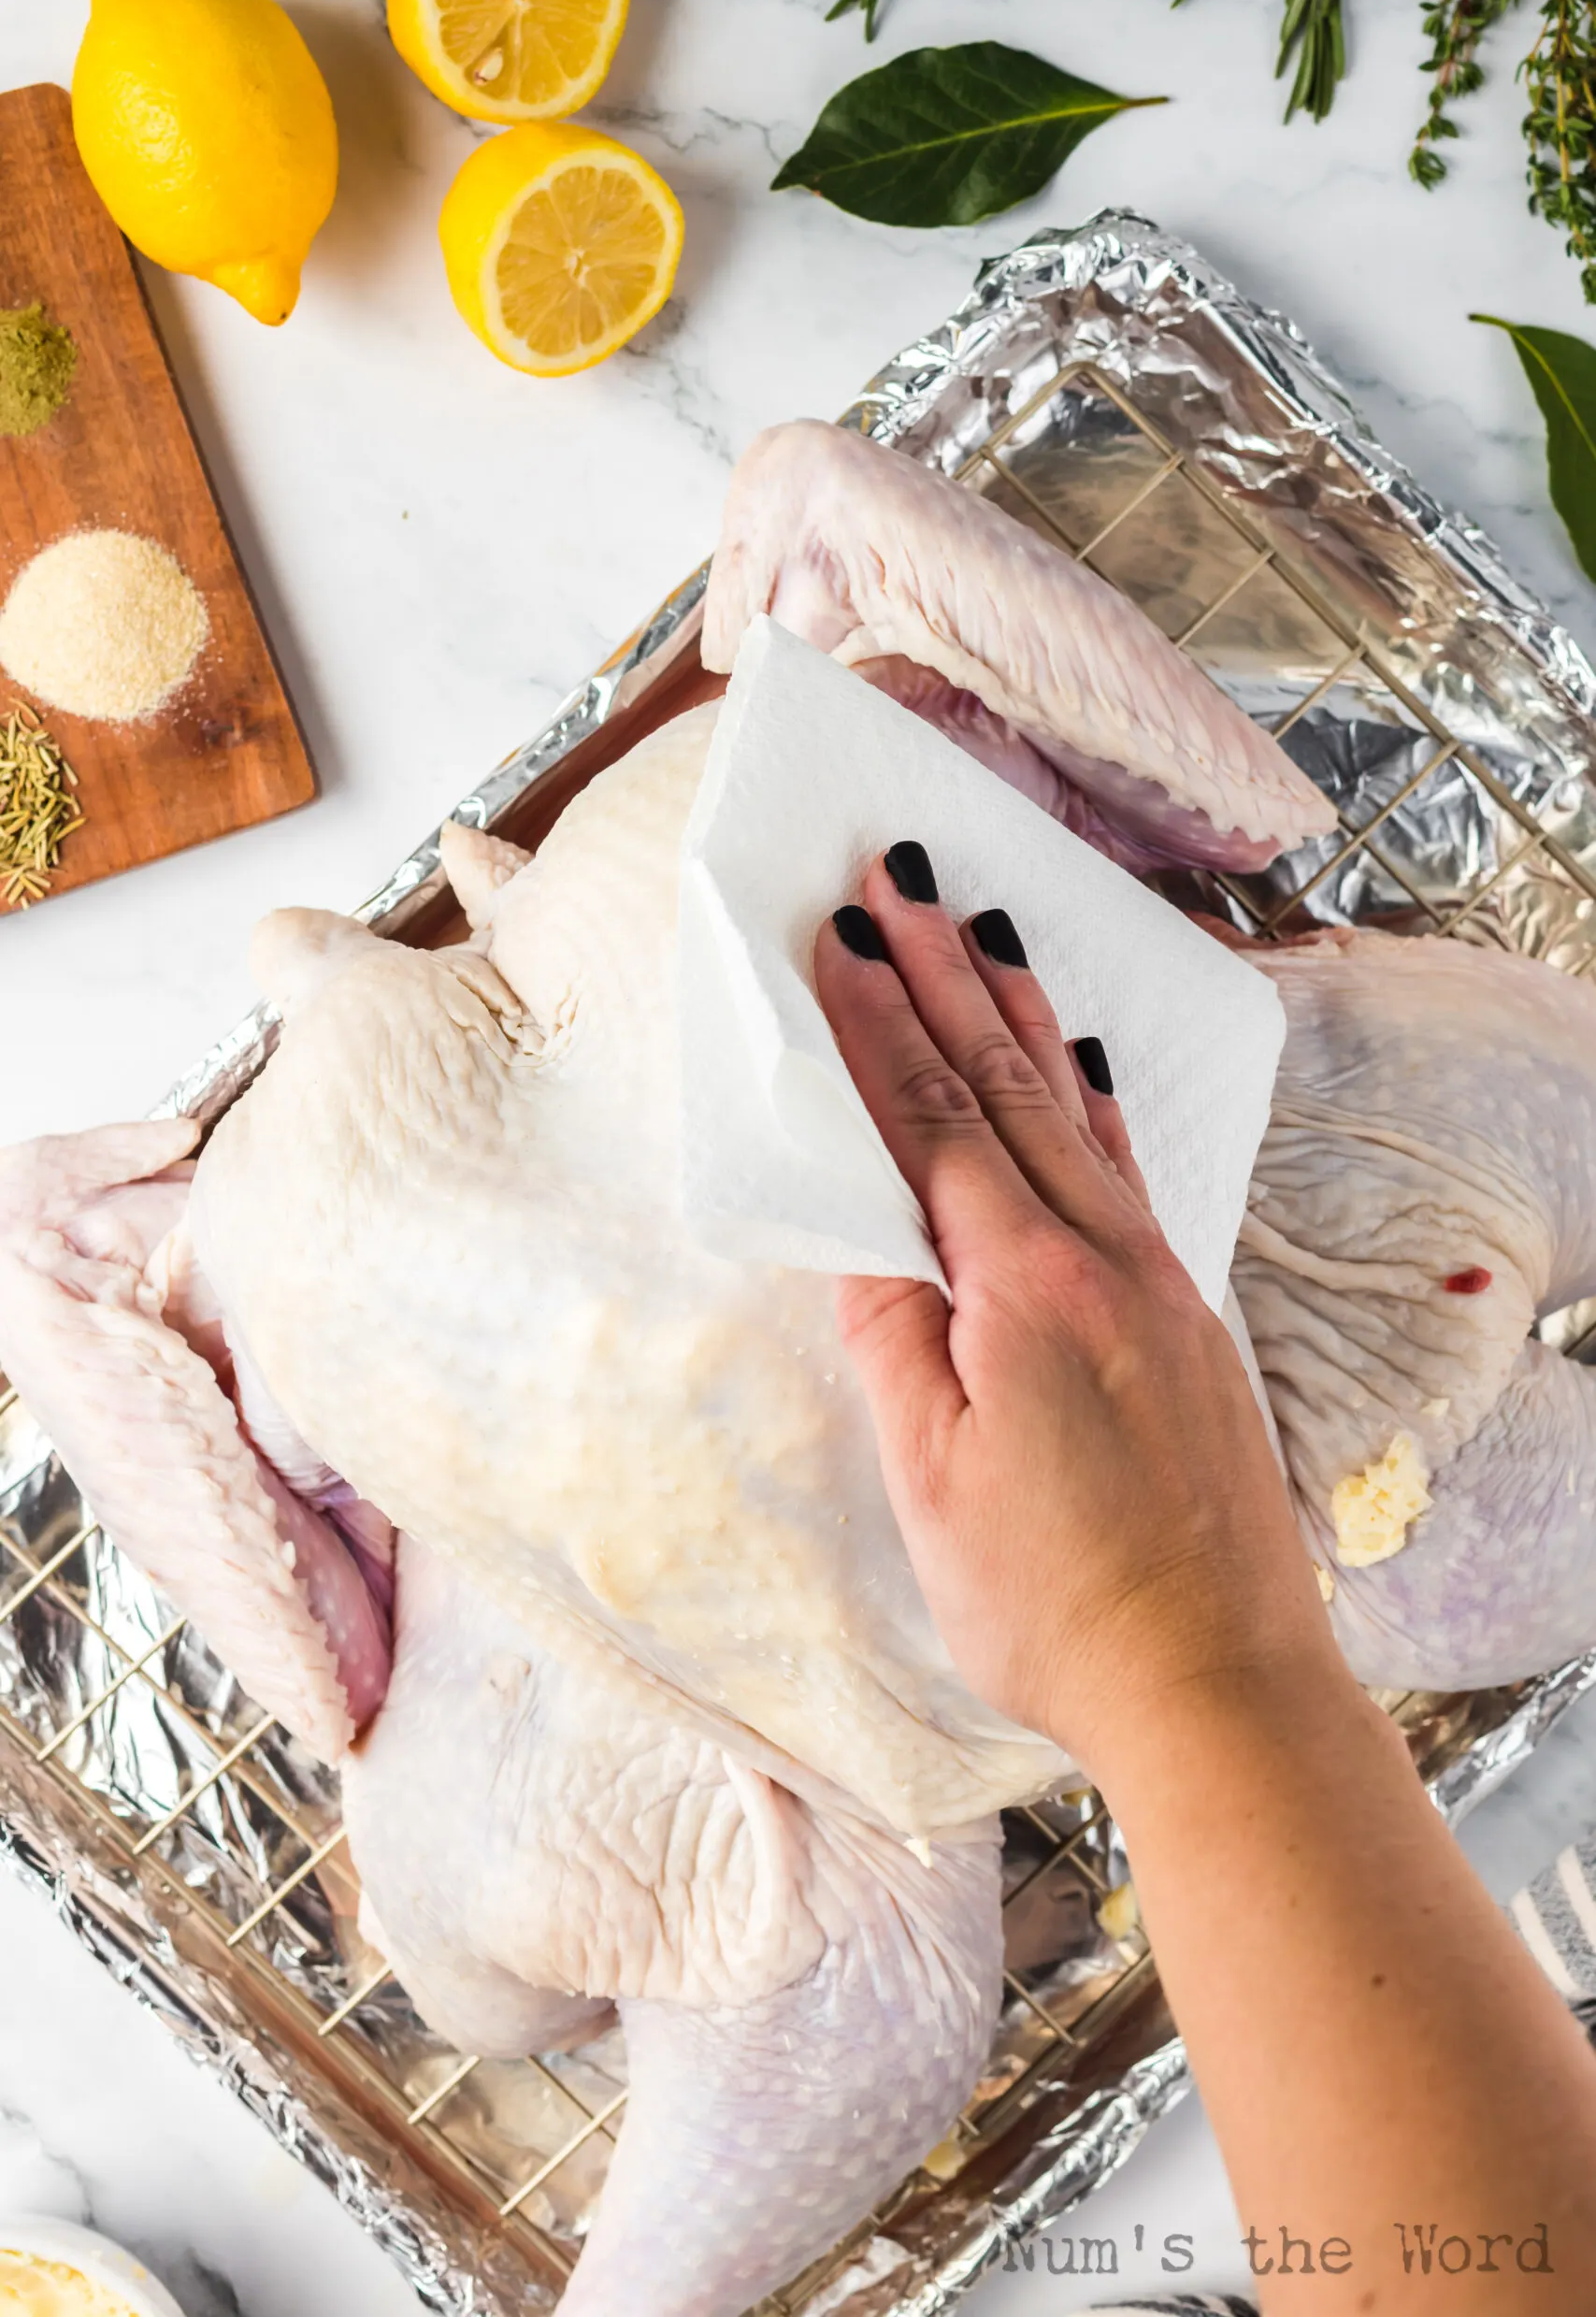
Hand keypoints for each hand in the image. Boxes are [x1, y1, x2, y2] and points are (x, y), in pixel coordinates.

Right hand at [813, 842, 1337, 1782]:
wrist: (1218, 1681)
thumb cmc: (1057, 1604)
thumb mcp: (931, 1481)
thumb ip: (895, 1340)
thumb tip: (865, 1234)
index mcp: (1023, 1290)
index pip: (927, 1124)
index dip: (872, 1024)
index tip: (832, 936)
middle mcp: (1103, 1260)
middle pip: (1003, 1086)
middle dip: (941, 974)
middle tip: (901, 875)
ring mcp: (1157, 1281)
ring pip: (1074, 1112)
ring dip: (1017, 1013)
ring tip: (981, 928)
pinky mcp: (1187, 1314)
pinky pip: (1129, 1166)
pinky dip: (1092, 1098)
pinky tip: (1079, 1062)